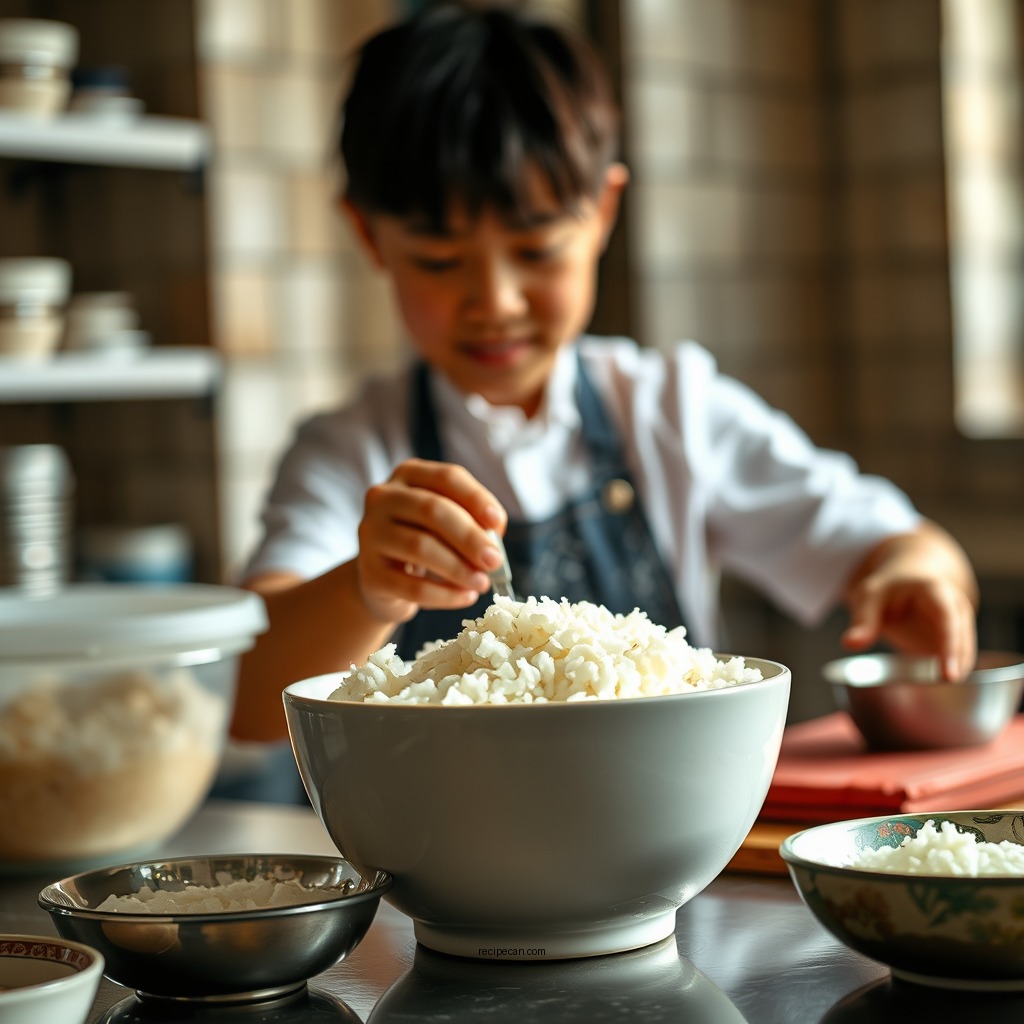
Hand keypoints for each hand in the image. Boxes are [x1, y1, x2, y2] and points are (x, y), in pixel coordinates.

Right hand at [356, 459, 506, 624]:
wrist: (386, 580)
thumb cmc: (427, 542)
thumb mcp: (449, 524)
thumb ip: (473, 522)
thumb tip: (494, 538)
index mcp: (409, 475)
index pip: (447, 477)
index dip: (476, 498)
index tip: (498, 523)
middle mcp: (383, 498)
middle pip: (432, 509)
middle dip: (470, 537)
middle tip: (494, 561)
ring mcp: (371, 534)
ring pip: (419, 547)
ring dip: (459, 568)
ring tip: (481, 583)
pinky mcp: (370, 573)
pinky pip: (412, 586)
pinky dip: (445, 595)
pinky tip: (465, 597)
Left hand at [840, 524, 977, 680]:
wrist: (906, 584)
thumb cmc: (888, 588)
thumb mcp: (869, 596)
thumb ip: (862, 621)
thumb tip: (849, 643)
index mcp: (936, 591)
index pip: (948, 620)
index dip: (950, 647)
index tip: (948, 675)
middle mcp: (956, 609)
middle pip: (961, 642)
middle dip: (952, 665)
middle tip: (936, 685)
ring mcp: (959, 627)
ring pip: (961, 657)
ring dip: (946, 673)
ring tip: (922, 682)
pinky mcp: (954, 644)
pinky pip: (951, 664)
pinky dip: (939, 675)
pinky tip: (923, 681)